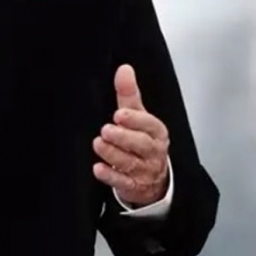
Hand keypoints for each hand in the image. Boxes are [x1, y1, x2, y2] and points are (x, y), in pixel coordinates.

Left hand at [92, 64, 169, 206]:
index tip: (120, 114)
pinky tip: (98, 168)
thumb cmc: (143, 140)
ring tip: (99, 144)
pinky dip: (110, 176)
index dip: (135, 120)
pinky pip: (122, 182)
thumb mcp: (138, 115)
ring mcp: (144, 170)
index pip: (150, 125)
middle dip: (124, 137)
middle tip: (107, 130)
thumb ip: (129, 94)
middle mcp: (152, 152)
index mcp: (156, 132)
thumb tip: (124, 69)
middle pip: (141, 145)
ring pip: (130, 163)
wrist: (154, 178)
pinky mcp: (133, 186)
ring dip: (113, 154)